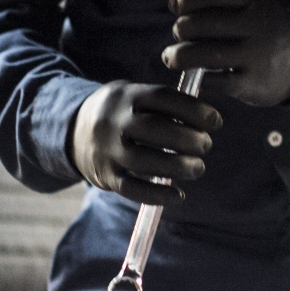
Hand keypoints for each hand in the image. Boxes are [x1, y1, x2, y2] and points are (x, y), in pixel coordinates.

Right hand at [69, 81, 222, 204]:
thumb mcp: (134, 95)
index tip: (216, 121)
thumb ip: (164, 103)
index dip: (193, 109)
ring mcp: (107, 150)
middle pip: (154, 129)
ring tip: (198, 168)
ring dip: (177, 167)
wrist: (73, 131)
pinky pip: (131, 189)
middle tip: (207, 145)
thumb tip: (207, 118)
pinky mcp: (105, 176)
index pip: (163, 98)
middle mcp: (114, 121)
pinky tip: (178, 195)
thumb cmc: (121, 113)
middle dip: (187, 139)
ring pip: (143, 161)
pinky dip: (157, 195)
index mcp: (126, 95)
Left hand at [163, 0, 289, 106]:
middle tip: (179, 34)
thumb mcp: (250, 5)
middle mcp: (256, 24)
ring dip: (178, 56)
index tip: (176, 7)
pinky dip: (200, 78)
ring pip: (202, 54)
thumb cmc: (266, 29)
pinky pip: (214, 82)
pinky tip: (197, 75)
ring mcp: (256, 55)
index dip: (182, 0)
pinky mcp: (253, 83)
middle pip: (198, 24)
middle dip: (179, 29)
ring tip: (171, 57)